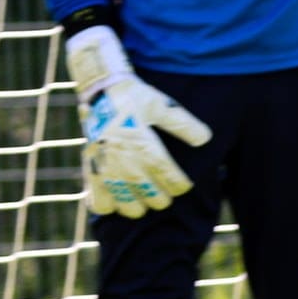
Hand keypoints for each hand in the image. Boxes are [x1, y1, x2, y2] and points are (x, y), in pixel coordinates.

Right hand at [66, 25, 211, 217]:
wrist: (99, 91)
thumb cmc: (133, 97)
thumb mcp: (162, 106)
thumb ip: (184, 125)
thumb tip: (206, 139)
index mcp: (148, 147)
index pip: (172, 179)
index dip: (180, 186)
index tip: (182, 185)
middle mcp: (128, 163)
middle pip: (153, 196)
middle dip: (162, 197)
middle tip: (163, 193)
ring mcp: (108, 170)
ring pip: (129, 205)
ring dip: (139, 207)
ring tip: (142, 202)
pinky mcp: (92, 172)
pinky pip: (100, 203)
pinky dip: (109, 206)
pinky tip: (115, 200)